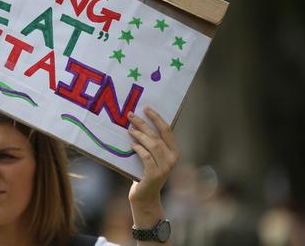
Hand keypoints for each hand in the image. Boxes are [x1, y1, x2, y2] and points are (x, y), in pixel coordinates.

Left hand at [127, 107, 179, 226]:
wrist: (145, 196)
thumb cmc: (145, 172)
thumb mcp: (152, 156)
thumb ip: (151, 143)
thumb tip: (138, 122)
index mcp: (174, 152)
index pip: (167, 130)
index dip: (156, 118)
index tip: (146, 108)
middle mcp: (172, 159)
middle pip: (157, 136)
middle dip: (143, 123)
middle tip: (130, 115)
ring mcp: (165, 168)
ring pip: (152, 145)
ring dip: (139, 135)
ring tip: (129, 128)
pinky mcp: (154, 175)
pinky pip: (146, 157)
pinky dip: (138, 149)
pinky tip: (131, 145)